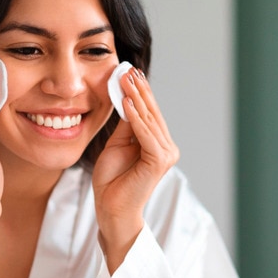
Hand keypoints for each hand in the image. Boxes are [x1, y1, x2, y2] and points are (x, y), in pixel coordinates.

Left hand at [92, 68, 178, 271]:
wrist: (111, 208)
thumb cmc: (112, 181)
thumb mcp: (117, 145)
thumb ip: (125, 125)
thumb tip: (126, 98)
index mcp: (159, 144)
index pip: (149, 112)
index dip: (139, 92)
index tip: (129, 71)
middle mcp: (167, 148)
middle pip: (151, 113)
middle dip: (139, 90)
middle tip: (129, 68)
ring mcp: (166, 154)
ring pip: (149, 120)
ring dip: (137, 98)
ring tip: (126, 79)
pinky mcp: (159, 161)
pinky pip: (146, 134)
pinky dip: (136, 118)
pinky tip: (127, 103)